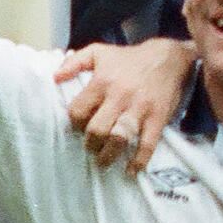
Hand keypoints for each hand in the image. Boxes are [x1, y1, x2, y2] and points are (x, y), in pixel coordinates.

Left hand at [60, 37, 194, 171]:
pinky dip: (139, 161)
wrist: (167, 58)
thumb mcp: (99, 52)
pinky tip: (131, 170)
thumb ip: (74, 62)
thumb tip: (55, 78)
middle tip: (90, 148)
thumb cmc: (129, 58)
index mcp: (102, 82)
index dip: (74, 124)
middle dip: (89, 144)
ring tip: (103, 162)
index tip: (77, 128)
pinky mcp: (158, 118)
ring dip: (108, 155)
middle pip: (97, 129)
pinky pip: (148, 144)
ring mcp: (140, 109)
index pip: (78, 111)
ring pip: (119, 138)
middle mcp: (119, 96)